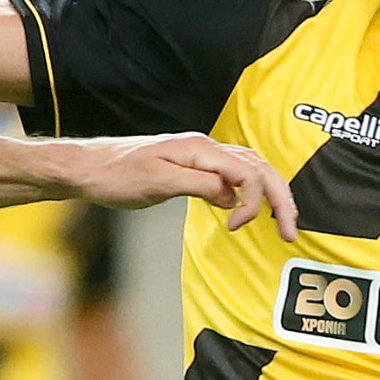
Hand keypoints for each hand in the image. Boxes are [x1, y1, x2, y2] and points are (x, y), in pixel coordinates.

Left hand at [62, 135, 298, 237]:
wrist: (88, 168)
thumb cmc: (116, 176)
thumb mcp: (157, 183)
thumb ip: (199, 185)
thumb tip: (232, 195)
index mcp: (200, 148)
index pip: (249, 171)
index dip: (255, 202)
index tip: (236, 228)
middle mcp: (205, 147)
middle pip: (259, 167)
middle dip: (280, 198)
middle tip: (291, 232)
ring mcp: (200, 154)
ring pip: (250, 169)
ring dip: (270, 194)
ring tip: (284, 221)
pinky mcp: (193, 165)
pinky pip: (233, 173)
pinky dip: (250, 191)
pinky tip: (248, 208)